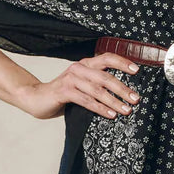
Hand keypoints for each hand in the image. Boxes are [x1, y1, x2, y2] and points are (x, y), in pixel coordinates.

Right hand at [18, 52, 141, 119]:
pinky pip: (86, 100)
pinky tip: (110, 114)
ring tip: (127, 110)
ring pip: (97, 90)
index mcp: (85, 64)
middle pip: (105, 76)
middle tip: (136, 99)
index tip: (137, 71)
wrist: (35, 98)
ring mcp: (70, 79)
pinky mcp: (64, 91)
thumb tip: (123, 94)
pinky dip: (100, 108)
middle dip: (123, 89)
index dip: (122, 62)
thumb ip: (97, 85)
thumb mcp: (82, 85)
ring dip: (114, 101)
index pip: (107, 58)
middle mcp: (78, 68)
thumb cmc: (63, 94)